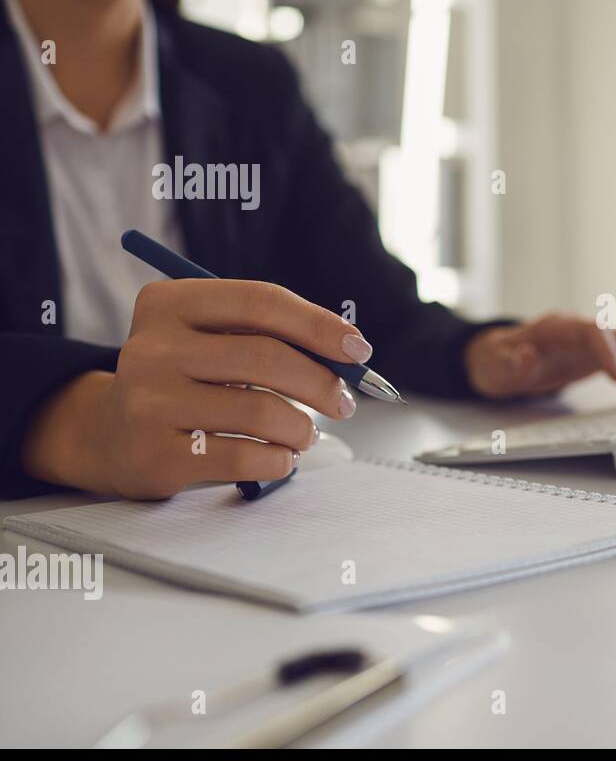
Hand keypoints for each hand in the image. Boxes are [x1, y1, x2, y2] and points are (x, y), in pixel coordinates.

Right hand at [21, 280, 370, 498]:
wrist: (109, 435)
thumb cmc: (184, 380)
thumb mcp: (211, 340)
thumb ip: (270, 336)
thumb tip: (351, 356)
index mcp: (171, 303)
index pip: (261, 302)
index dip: (319, 325)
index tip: (359, 350)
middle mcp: (152, 347)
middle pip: (265, 356)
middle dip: (321, 382)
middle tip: (344, 403)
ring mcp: (149, 402)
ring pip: (260, 410)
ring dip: (301, 427)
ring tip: (305, 433)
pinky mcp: (155, 454)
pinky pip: (244, 456)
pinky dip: (280, 458)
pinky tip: (282, 456)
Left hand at [464, 313, 615, 403]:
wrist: (499, 358)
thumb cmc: (499, 360)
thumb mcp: (497, 365)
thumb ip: (512, 362)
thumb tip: (526, 355)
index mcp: (557, 327)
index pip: (593, 331)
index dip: (610, 352)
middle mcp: (578, 329)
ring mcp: (589, 341)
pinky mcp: (594, 355)